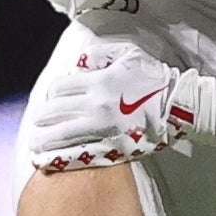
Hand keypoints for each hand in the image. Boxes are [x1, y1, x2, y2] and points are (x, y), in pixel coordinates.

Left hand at [30, 43, 193, 172]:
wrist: (179, 105)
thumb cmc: (155, 78)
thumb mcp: (129, 54)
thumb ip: (101, 54)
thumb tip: (80, 62)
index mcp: (98, 81)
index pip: (60, 87)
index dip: (52, 94)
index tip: (52, 101)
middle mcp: (96, 104)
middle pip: (54, 111)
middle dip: (41, 119)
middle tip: (38, 125)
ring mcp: (102, 127)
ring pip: (59, 135)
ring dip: (42, 141)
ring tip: (36, 148)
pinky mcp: (111, 147)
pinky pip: (78, 155)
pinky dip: (59, 159)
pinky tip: (49, 162)